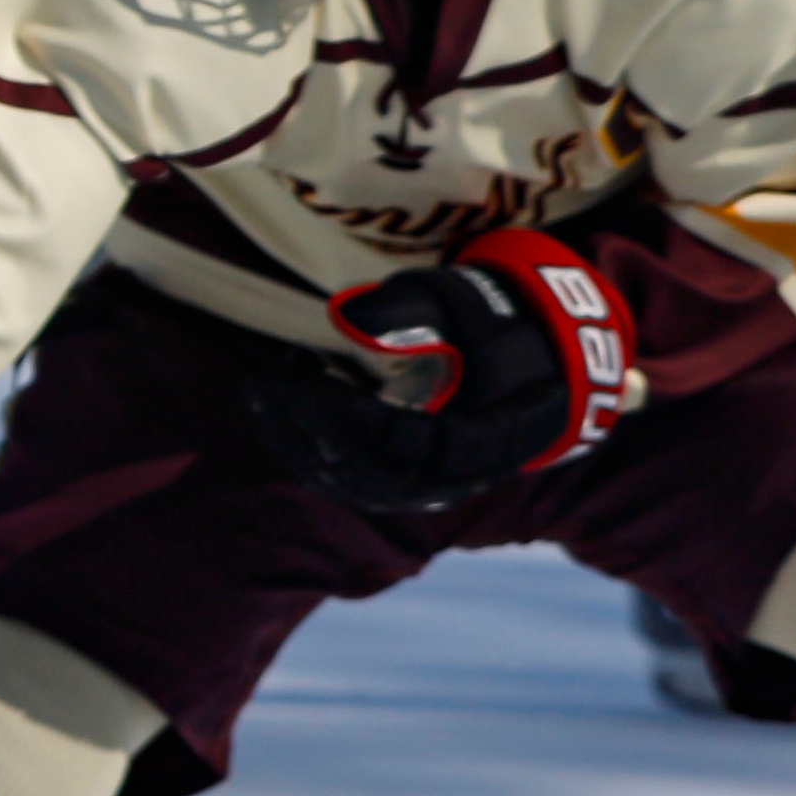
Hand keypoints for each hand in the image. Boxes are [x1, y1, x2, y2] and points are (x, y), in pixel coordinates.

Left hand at [247, 227, 637, 512]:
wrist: (531, 365)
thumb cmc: (495, 329)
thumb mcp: (462, 305)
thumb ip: (407, 312)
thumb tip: (343, 315)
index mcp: (483, 438)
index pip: (405, 442)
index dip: (351, 414)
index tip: (308, 375)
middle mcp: (453, 478)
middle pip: (369, 468)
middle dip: (312, 424)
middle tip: (270, 382)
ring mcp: (427, 489)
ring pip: (351, 481)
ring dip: (299, 441)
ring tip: (264, 394)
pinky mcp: (401, 487)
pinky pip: (347, 481)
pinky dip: (306, 451)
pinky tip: (275, 415)